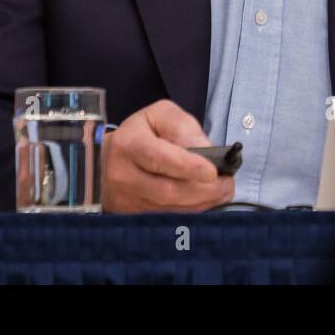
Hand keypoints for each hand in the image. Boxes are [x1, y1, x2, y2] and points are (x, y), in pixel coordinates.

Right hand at [101, 99, 234, 212]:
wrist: (107, 160)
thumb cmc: (140, 134)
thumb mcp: (159, 115)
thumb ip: (183, 126)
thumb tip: (205, 149)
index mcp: (129, 145)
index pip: (159, 158)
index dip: (189, 167)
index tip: (213, 171)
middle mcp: (123, 176)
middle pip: (167, 191)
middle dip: (204, 190)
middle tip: (227, 183)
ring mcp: (126, 201)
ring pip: (170, 209)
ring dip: (203, 203)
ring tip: (223, 191)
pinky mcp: (133, 216)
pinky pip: (168, 219)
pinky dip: (192, 212)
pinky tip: (206, 201)